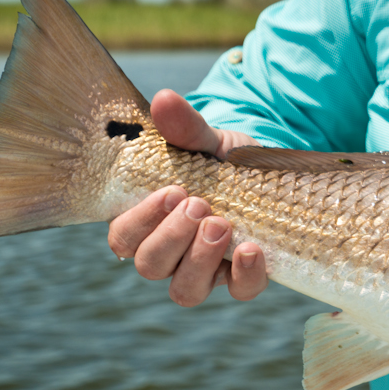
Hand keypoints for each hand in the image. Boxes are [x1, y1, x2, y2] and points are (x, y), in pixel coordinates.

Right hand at [107, 89, 268, 305]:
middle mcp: (169, 253)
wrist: (265, 170)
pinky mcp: (240, 276)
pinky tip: (252, 250)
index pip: (123, 239)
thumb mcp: (204, 140)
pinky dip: (245, 276)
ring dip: (200, 260)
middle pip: (150, 266)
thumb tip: (164, 98)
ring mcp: (204, 270)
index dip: (140, 222)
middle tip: (199, 204)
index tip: (170, 190)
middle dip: (172, 238)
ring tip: (221, 224)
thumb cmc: (219, 159)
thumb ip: (183, 127)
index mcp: (146, 223)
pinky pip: (239, 291)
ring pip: (185, 290)